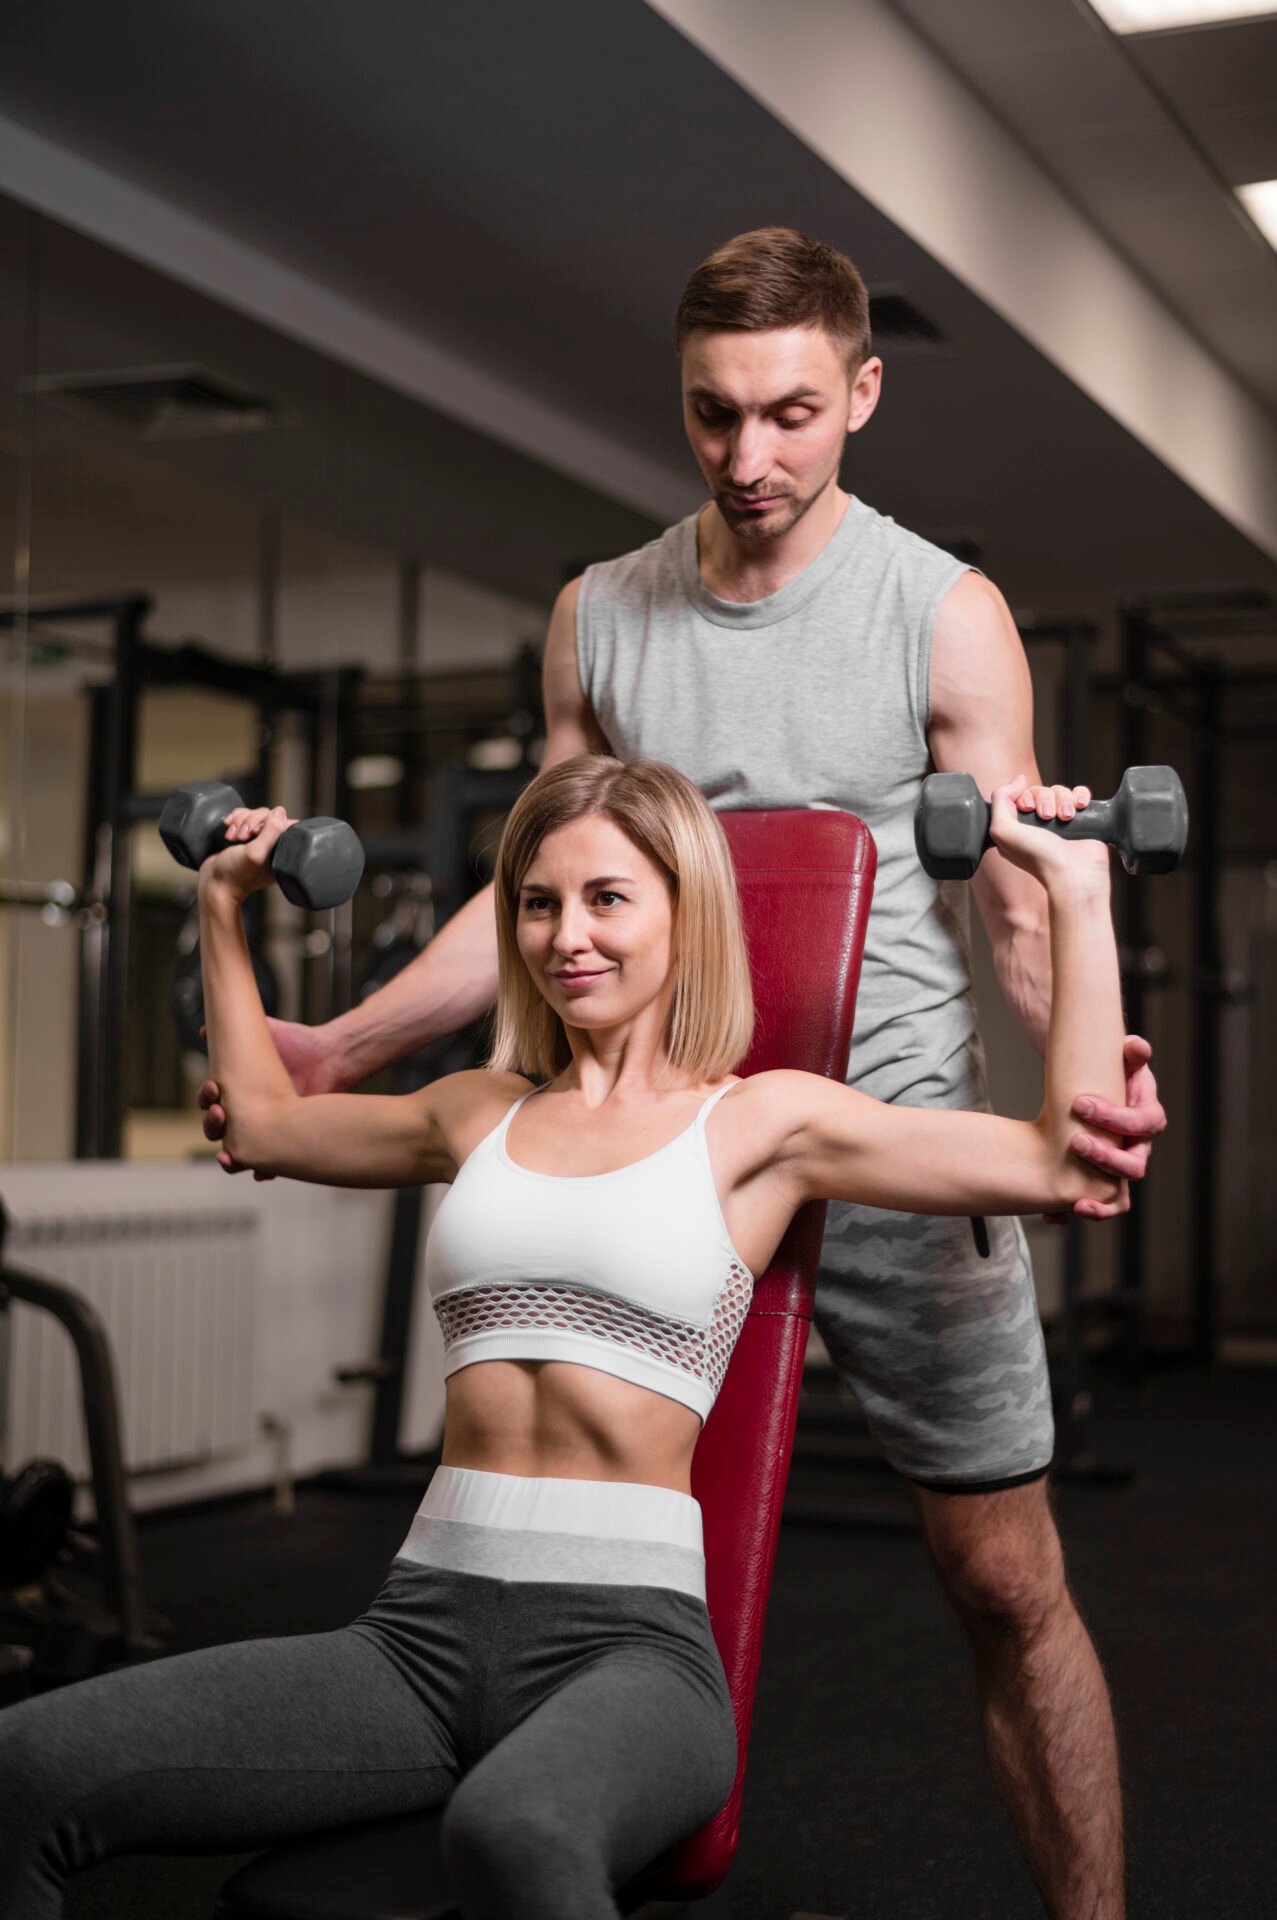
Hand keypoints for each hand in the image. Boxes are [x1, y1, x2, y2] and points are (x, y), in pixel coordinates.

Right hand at [198, 805, 294, 903]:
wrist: (213, 882)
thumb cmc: (234, 874)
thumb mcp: (255, 853)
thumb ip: (271, 832)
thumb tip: (280, 812)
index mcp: (281, 851)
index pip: (285, 823)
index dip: (270, 822)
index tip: (256, 832)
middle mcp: (271, 845)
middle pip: (268, 816)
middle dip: (250, 822)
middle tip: (242, 837)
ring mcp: (257, 840)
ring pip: (254, 814)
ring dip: (240, 822)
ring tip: (232, 837)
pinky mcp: (244, 836)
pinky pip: (243, 817)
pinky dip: (234, 820)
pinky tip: (228, 831)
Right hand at [198, 1016, 346, 1177]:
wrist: (331, 1057)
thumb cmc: (296, 1044)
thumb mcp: (265, 1032)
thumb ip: (237, 1029)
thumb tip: (203, 1030)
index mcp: (237, 1091)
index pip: (210, 1101)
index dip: (205, 1098)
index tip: (214, 1088)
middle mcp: (247, 1113)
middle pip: (216, 1129)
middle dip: (212, 1125)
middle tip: (220, 1113)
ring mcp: (267, 1130)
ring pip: (238, 1151)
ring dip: (229, 1156)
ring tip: (227, 1155)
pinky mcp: (287, 1142)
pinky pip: (271, 1166)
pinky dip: (263, 1172)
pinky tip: (260, 1173)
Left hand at [987, 777, 1108, 885]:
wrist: (1075, 873)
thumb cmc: (1038, 857)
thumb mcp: (1002, 831)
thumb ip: (1000, 800)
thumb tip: (1019, 779)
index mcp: (1018, 828)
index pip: (1019, 796)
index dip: (1023, 797)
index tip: (1028, 809)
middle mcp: (1039, 826)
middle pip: (1040, 791)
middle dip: (1045, 799)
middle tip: (1048, 817)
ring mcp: (1062, 823)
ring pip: (1060, 791)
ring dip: (1063, 800)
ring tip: (1066, 818)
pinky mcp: (1083, 821)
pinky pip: (1080, 794)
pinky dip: (1081, 796)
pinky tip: (1080, 807)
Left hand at [1044, 1034, 1165, 1222]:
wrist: (1094, 1092)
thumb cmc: (1112, 1076)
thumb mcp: (1122, 1062)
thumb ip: (1131, 1055)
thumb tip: (1135, 1046)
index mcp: (1148, 1121)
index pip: (1140, 1124)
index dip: (1114, 1117)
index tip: (1080, 1103)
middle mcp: (1138, 1151)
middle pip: (1133, 1166)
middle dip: (1105, 1157)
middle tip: (1075, 1141)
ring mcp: (1118, 1172)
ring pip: (1118, 1197)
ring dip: (1099, 1203)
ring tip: (1075, 1202)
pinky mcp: (1099, 1185)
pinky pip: (1093, 1206)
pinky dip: (1072, 1214)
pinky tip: (1051, 1216)